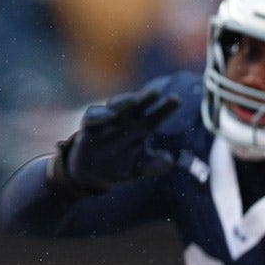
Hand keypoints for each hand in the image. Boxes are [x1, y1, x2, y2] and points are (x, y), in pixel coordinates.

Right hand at [52, 89, 179, 193]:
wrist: (92, 173)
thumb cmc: (121, 165)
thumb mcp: (140, 168)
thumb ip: (155, 165)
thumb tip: (169, 159)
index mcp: (142, 128)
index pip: (155, 116)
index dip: (165, 108)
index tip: (176, 99)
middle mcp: (125, 121)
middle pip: (136, 106)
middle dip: (145, 98)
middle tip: (156, 91)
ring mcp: (106, 122)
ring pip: (114, 107)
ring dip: (123, 102)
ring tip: (134, 100)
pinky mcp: (88, 128)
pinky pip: (91, 118)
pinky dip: (99, 115)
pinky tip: (109, 116)